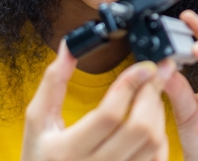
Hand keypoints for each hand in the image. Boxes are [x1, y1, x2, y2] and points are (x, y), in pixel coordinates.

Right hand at [21, 40, 175, 160]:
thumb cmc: (41, 156)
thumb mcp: (38, 120)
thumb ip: (54, 82)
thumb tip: (70, 46)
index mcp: (67, 150)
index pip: (109, 114)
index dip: (130, 84)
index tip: (143, 66)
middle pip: (139, 128)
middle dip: (151, 94)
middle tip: (153, 75)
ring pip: (153, 142)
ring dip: (157, 112)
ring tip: (150, 95)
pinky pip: (157, 157)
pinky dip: (159, 135)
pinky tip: (150, 120)